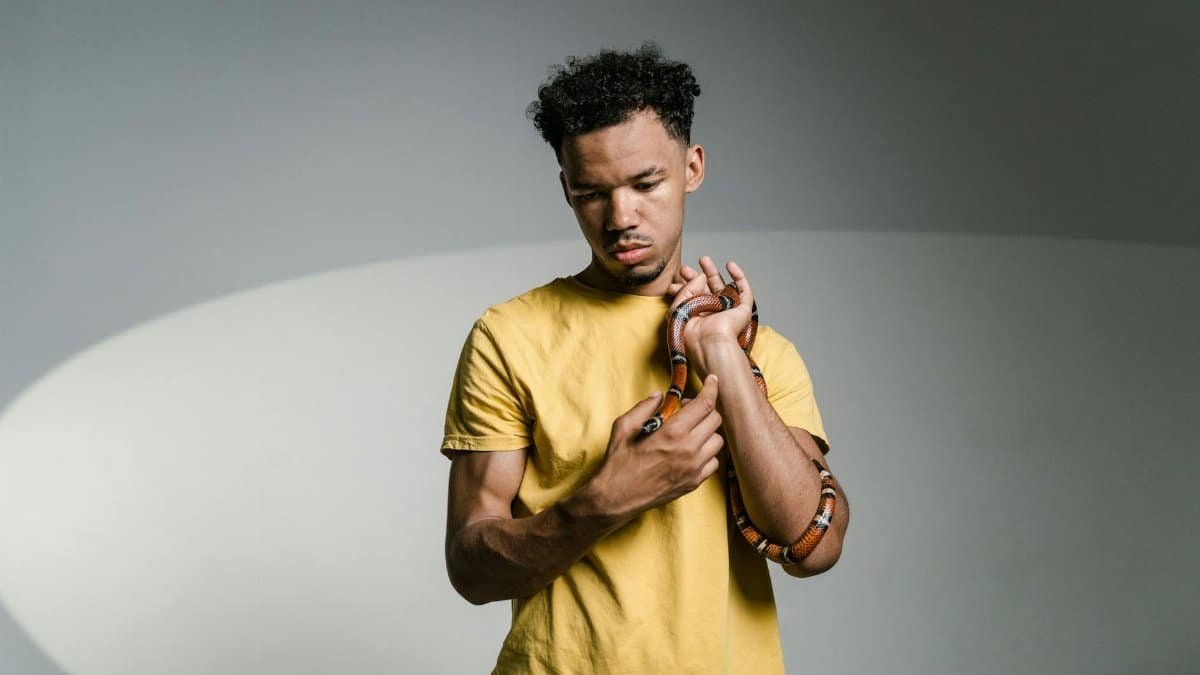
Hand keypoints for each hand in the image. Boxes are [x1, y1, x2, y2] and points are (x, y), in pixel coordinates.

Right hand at [580, 375, 724, 520]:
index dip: (711, 388)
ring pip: (718, 441)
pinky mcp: (694, 482)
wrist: (617, 498)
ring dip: (707, 431)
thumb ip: (644, 407)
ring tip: (689, 431)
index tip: (712, 380)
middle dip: (705, 409)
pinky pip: (714, 462)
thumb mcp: (624, 428)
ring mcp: (694, 468)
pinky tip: (690, 451)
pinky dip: (706, 452)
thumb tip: (659, 395)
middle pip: (715, 420)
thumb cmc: (619, 463)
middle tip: (687, 410)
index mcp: (672, 433)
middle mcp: (689, 450)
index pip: (705, 404)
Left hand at [665, 256, 754, 372]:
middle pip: (706, 291)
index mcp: (698, 319)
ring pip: (723, 288)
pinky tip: (730, 265)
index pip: (692, 299)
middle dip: (696, 277)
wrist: (709, 343)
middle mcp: (713, 315)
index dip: (684, 287)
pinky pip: (744, 291)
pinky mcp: (743, 311)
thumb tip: (701, 275)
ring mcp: (728, 312)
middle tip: (685, 268)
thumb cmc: (691, 332)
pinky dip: (739, 277)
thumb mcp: (678, 307)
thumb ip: (686, 288)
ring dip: (714, 273)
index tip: (675, 279)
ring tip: (703, 260)